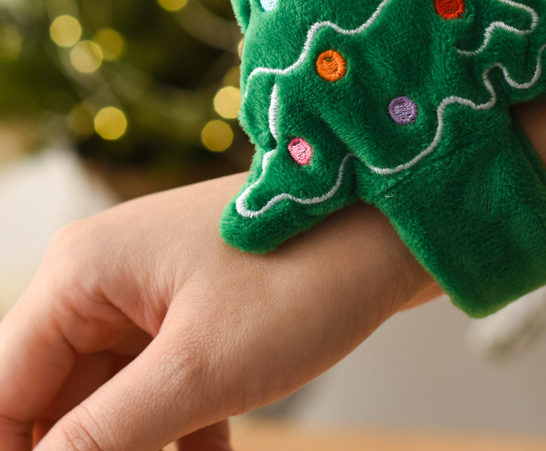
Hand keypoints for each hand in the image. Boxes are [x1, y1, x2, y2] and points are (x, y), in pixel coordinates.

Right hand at [0, 173, 431, 449]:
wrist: (396, 227)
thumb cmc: (305, 276)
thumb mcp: (199, 369)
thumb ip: (102, 436)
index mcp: (82, 273)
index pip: (4, 393)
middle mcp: (105, 278)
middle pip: (56, 400)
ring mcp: (155, 294)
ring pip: (112, 403)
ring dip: (140, 448)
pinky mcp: (198, 313)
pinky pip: (163, 389)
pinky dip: (180, 436)